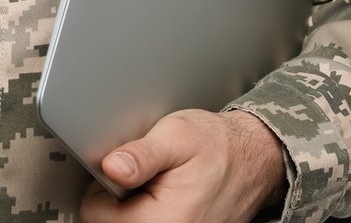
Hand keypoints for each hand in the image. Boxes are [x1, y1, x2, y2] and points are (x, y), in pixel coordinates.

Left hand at [80, 109, 286, 222]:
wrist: (255, 158)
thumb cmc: (218, 145)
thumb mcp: (177, 135)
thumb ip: (141, 154)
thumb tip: (111, 167)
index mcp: (164, 220)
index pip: (95, 215)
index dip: (102, 187)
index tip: (123, 171)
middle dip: (119, 200)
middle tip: (143, 176)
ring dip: (134, 208)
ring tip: (156, 185)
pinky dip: (151, 212)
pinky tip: (165, 197)